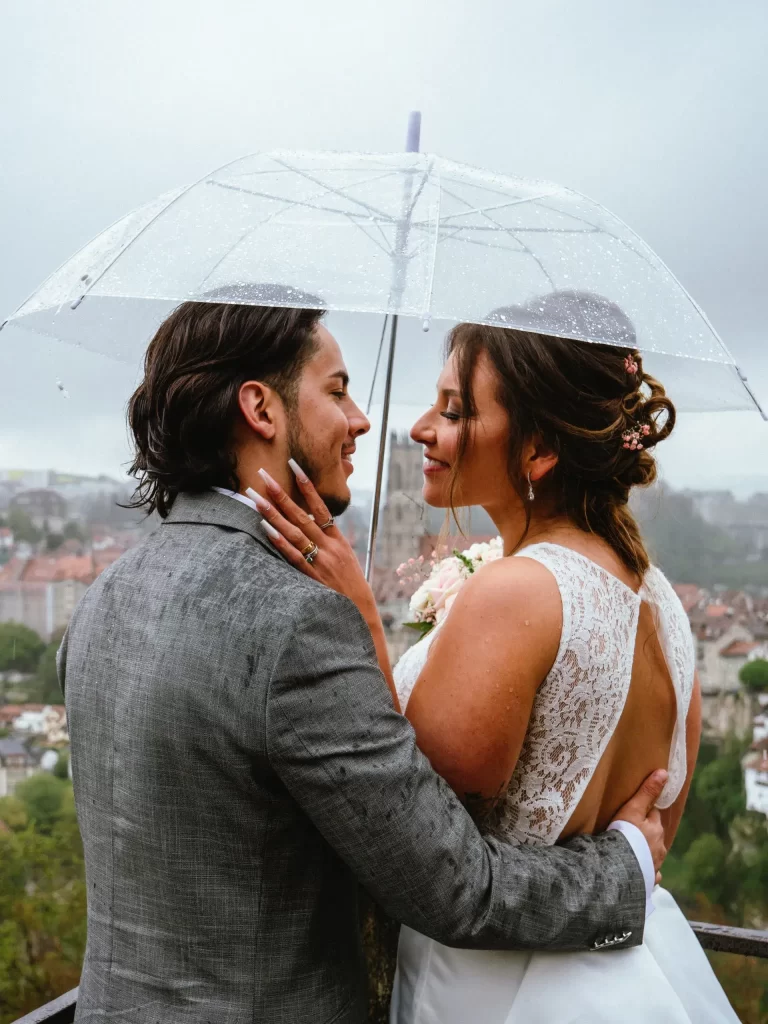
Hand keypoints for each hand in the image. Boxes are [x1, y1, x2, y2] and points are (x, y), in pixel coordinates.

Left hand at [247, 464, 373, 612]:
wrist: (360, 615)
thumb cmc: (352, 588)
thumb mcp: (346, 560)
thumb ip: (330, 542)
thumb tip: (314, 525)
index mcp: (338, 540)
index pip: (320, 506)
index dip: (307, 486)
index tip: (293, 466)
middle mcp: (329, 547)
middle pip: (301, 515)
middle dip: (281, 494)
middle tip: (263, 475)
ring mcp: (320, 561)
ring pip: (293, 531)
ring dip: (272, 513)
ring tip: (254, 497)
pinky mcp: (312, 577)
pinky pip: (293, 555)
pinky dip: (279, 540)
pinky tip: (265, 527)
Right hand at [613, 769, 667, 874]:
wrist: (617, 869)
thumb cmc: (624, 835)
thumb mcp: (632, 809)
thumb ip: (647, 792)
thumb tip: (664, 772)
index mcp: (656, 829)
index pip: (653, 815)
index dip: (644, 812)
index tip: (635, 812)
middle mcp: (660, 847)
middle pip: (654, 835)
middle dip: (647, 833)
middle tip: (631, 831)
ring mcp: (655, 864)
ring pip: (654, 854)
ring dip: (647, 851)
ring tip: (633, 851)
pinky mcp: (649, 879)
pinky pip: (650, 874)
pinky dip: (647, 870)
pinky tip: (639, 871)